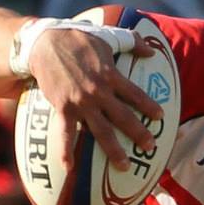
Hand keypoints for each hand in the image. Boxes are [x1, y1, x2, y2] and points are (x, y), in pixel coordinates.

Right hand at [29, 29, 160, 172]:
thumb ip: (131, 42)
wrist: (43, 43)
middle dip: (138, 133)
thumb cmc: (76, 39)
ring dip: (113, 150)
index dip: (148, 106)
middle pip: (123, 117)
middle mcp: (98, 92)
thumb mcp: (106, 36)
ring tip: (124, 166)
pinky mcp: (63, 108)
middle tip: (150, 148)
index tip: (160, 118)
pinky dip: (66, 151)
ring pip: (101, 131)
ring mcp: (81, 103)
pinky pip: (65, 133)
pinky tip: (69, 168)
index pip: (135, 93)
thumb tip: (151, 51)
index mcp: (110, 75)